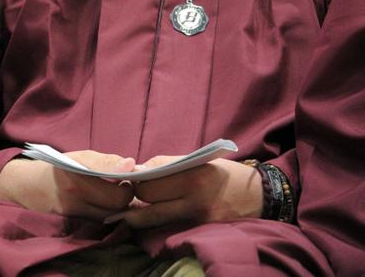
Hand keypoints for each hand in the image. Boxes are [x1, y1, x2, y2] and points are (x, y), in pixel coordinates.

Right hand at [0, 151, 134, 219]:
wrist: (29, 186)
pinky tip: (102, 203)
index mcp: (77, 176)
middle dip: (125, 197)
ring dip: (117, 206)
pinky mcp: (73, 222)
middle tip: (123, 186)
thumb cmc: (58, 167)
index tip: (127, 177)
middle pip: (116, 205)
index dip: (128, 185)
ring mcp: (73, 212)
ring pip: (110, 215)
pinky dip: (106, 212)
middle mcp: (74, 196)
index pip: (117, 192)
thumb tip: (132, 165)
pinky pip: (99, 220)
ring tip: (113, 193)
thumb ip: (106, 161)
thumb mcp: (79, 156)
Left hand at [111, 157, 261, 228]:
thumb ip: (167, 165)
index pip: (148, 179)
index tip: (133, 178)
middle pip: (146, 199)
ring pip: (154, 219)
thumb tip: (138, 170)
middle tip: (136, 194)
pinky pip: (171, 228)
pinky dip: (160, 223)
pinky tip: (157, 217)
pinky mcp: (202, 232)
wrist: (261, 196)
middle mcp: (195, 199)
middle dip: (136, 196)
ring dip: (142, 214)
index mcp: (192, 176)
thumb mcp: (198, 162)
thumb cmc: (225, 174)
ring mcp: (198, 218)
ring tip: (137, 209)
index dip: (136, 179)